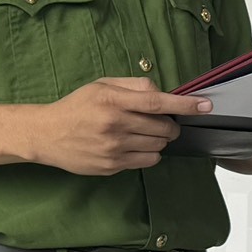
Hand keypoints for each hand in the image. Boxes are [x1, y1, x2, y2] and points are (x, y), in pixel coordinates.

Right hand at [32, 78, 212, 174]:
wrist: (45, 134)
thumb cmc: (77, 106)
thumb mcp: (102, 86)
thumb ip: (134, 86)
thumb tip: (162, 92)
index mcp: (112, 101)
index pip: (158, 103)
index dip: (186, 105)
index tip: (206, 106)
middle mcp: (114, 125)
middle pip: (163, 128)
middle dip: (170, 125)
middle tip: (160, 122)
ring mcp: (113, 148)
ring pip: (158, 147)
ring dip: (159, 140)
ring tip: (141, 133)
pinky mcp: (112, 166)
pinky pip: (147, 162)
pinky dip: (149, 154)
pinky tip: (133, 145)